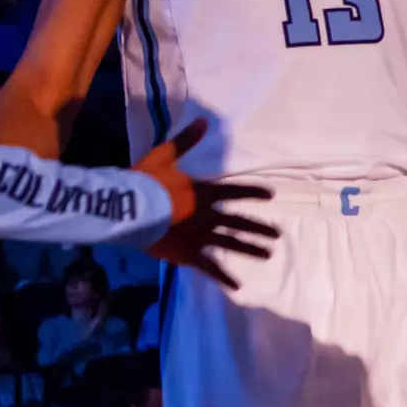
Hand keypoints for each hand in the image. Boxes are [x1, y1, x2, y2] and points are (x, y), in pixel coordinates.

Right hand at [139, 120, 280, 289]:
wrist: (129, 209)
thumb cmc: (145, 181)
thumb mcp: (165, 156)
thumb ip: (185, 142)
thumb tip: (204, 121)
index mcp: (205, 191)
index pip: (236, 192)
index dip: (254, 194)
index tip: (271, 196)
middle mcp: (209, 214)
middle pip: (239, 222)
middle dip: (259, 228)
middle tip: (278, 234)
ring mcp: (201, 236)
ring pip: (231, 243)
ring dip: (250, 248)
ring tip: (268, 253)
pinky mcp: (189, 254)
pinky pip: (210, 267)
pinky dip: (223, 277)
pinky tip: (237, 286)